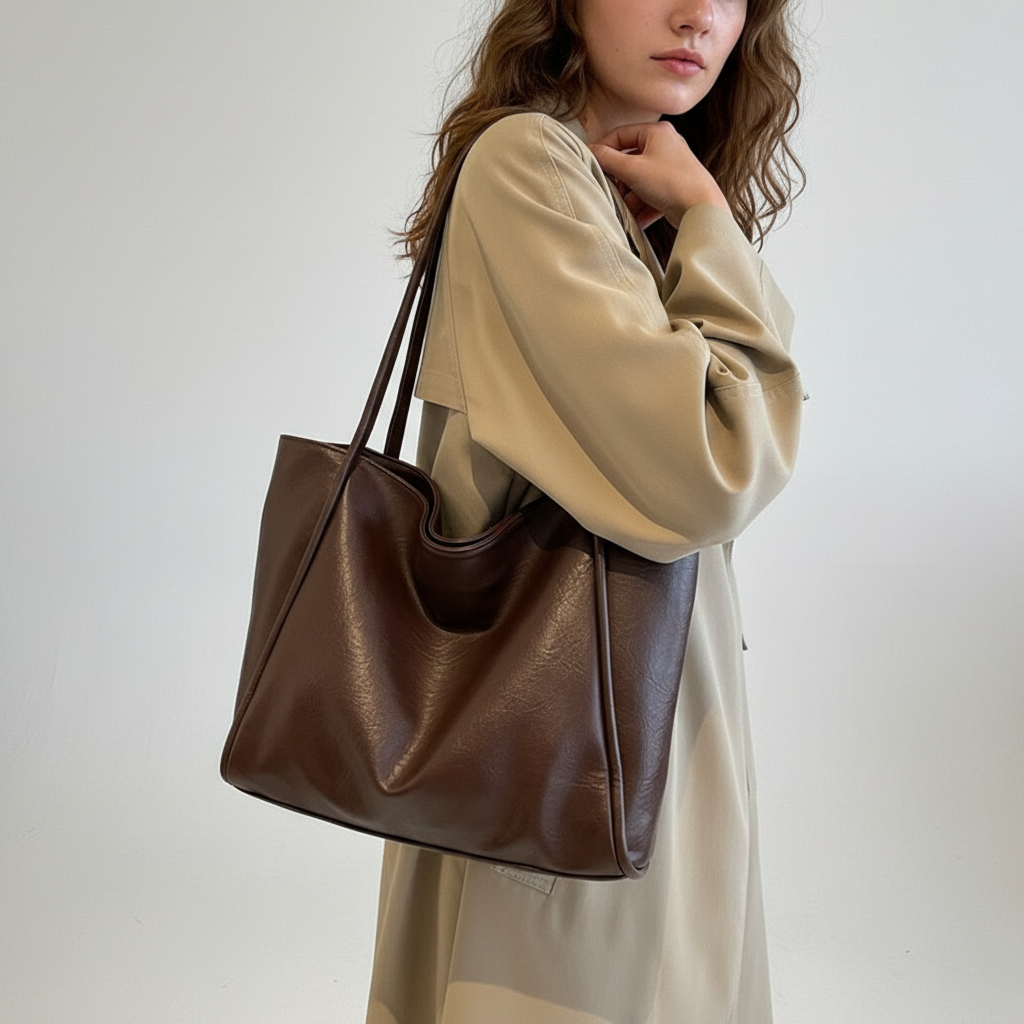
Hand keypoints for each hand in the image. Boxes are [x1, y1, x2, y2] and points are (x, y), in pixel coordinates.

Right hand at [588, 121, 729, 229]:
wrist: (702, 209)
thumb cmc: (672, 183)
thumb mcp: (632, 169)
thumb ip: (607, 159)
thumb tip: (590, 151)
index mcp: (657, 132)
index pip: (620, 134)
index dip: (603, 149)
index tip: (592, 165)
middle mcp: (666, 146)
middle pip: (629, 160)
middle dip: (618, 179)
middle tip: (610, 190)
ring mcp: (671, 168)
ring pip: (639, 180)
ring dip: (629, 197)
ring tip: (624, 209)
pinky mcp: (674, 189)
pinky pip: (650, 195)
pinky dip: (641, 207)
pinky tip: (637, 220)